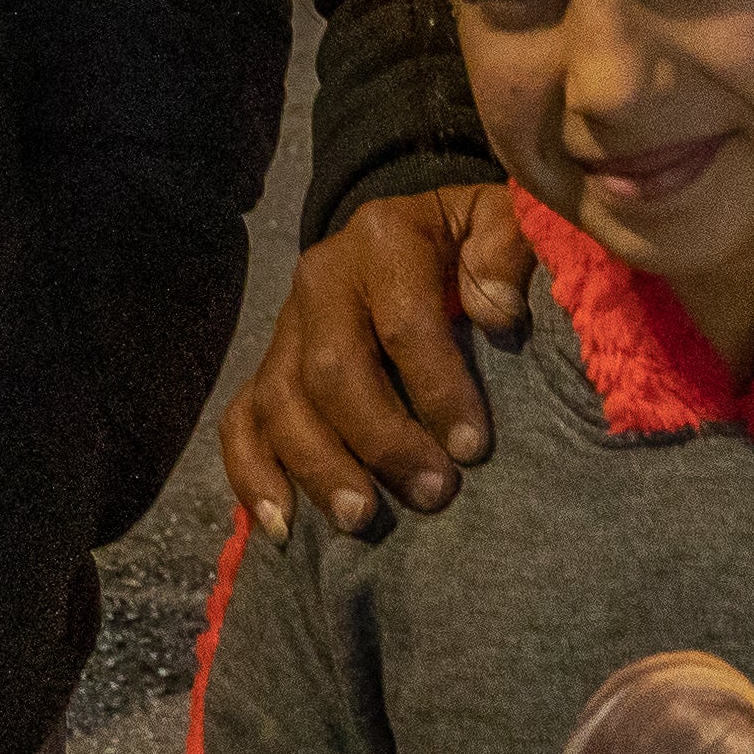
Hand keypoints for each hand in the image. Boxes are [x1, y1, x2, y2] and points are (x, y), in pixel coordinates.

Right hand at [220, 184, 532, 539]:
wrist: (423, 240)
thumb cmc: (476, 247)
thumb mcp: (504, 227)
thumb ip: (512, 251)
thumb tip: (498, 310)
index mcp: (384, 238)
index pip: (403, 322)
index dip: (438, 389)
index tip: (473, 449)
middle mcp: (322, 277)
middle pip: (330, 369)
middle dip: (380, 441)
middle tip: (431, 495)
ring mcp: (287, 326)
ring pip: (278, 401)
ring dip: (317, 468)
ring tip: (361, 521)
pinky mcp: (268, 367)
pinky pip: (240, 422)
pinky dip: (253, 475)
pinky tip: (282, 526)